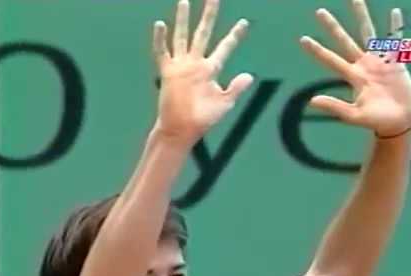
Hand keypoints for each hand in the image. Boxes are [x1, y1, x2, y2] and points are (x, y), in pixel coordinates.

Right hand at [152, 0, 252, 146]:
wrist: (182, 129)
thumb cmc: (204, 118)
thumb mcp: (225, 103)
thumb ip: (236, 88)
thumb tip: (250, 75)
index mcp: (211, 69)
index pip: (225, 47)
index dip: (234, 35)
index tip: (244, 23)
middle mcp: (196, 63)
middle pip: (203, 34)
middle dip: (209, 16)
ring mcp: (181, 66)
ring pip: (182, 37)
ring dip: (183, 20)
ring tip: (184, 1)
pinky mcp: (167, 72)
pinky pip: (162, 52)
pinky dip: (160, 40)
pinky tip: (160, 24)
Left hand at [300, 0, 410, 137]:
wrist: (399, 122)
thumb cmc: (376, 121)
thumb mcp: (354, 115)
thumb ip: (334, 107)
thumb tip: (312, 101)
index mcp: (352, 76)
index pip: (330, 59)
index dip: (317, 50)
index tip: (302, 39)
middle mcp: (363, 65)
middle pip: (344, 40)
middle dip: (332, 27)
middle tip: (319, 11)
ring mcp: (378, 61)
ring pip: (368, 33)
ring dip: (361, 16)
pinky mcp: (395, 61)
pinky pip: (395, 40)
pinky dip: (395, 27)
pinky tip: (394, 12)